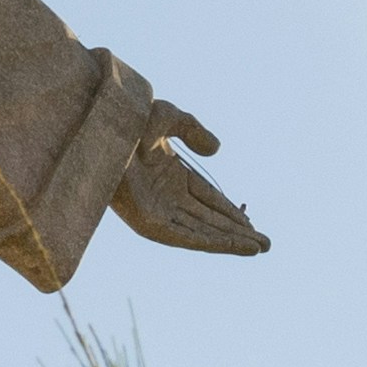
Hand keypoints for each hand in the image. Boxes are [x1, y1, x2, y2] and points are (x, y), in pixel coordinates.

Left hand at [113, 106, 265, 257]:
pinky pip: (186, 236)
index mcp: (170, 176)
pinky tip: (234, 246)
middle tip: (266, 245)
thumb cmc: (126, 120)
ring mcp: (157, 211)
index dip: (231, 213)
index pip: (208, 200)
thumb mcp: (168, 118)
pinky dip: (211, 242)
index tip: (252, 226)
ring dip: (230, 242)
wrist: (101, 130)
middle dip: (237, 233)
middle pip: (210, 220)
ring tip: (259, 249)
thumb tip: (217, 151)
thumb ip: (194, 131)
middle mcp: (165, 197)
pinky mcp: (149, 222)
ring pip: (202, 231)